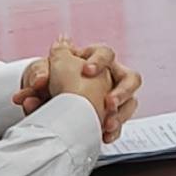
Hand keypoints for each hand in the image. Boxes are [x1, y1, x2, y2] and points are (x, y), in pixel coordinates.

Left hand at [21, 41, 137, 138]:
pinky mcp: (110, 117)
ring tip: (107, 124)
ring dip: (121, 114)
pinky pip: (120, 123)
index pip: (107, 53)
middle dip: (122, 92)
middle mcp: (110, 78)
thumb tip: (62, 40)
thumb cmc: (51, 81)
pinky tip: (104, 135)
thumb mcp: (50, 67)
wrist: (44, 105)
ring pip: (130, 103)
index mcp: (97, 60)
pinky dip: (113, 131)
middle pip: (131, 79)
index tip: (87, 71)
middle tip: (109, 103)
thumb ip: (56, 55)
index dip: (100, 61)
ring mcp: (113, 98)